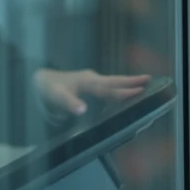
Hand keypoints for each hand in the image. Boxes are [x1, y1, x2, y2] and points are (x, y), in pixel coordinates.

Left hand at [33, 69, 149, 115]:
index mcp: (88, 81)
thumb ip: (69, 103)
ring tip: (142, 84)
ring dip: (126, 83)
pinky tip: (123, 93)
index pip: (110, 86)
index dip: (124, 88)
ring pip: (112, 83)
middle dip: (131, 80)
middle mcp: (92, 79)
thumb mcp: (56, 97)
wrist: (41, 80)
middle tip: (148, 78)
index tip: (140, 88)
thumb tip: (83, 110)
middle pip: (115, 81)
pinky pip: (107, 86)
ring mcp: (92, 81)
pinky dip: (118, 88)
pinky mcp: (90, 84)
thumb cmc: (49, 89)